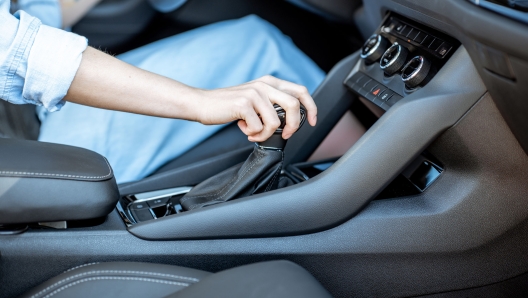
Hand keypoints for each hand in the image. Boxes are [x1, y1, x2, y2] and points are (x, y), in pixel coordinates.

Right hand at [195, 75, 317, 141]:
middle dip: (293, 126)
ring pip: (275, 122)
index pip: (301, 91)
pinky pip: (259, 128)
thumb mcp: (255, 98)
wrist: (203, 104)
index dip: (311, 107)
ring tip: (254, 133)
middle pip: (294, 106)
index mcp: (270, 82)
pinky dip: (253, 134)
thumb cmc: (229, 105)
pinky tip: (243, 129)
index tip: (312, 122)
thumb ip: (272, 103)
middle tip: (284, 135)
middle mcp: (264, 85)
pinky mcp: (243, 104)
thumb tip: (291, 121)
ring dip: (265, 134)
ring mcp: (254, 93)